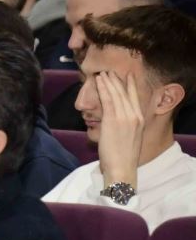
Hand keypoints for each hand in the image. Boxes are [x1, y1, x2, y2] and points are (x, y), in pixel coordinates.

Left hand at [93, 70, 143, 188]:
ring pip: (116, 94)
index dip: (131, 85)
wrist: (122, 168)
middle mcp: (135, 116)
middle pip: (125, 93)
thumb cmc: (123, 157)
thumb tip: (114, 121)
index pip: (135, 98)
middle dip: (117, 81)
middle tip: (109, 71)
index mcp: (140, 120)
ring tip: (102, 74)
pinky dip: (103, 89)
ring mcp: (125, 117)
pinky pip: (107, 100)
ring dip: (108, 82)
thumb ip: (124, 126)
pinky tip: (98, 82)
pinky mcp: (113, 120)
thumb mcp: (129, 138)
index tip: (128, 75)